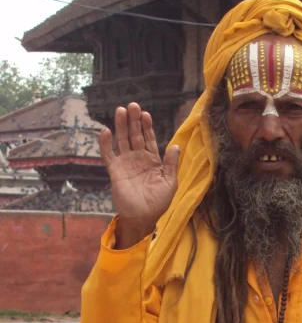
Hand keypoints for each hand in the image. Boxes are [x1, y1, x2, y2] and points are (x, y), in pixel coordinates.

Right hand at [99, 102, 179, 247]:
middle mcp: (138, 159)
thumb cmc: (158, 202)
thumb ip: (171, 164)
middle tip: (132, 105)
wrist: (143, 217)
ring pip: (122, 141)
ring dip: (121, 126)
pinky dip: (106, 144)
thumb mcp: (170, 183)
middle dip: (133, 121)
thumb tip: (175, 146)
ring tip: (120, 111)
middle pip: (134, 136)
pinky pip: (109, 155)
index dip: (147, 127)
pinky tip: (106, 131)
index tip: (145, 114)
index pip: (149, 139)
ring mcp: (126, 163)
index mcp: (153, 161)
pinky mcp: (115, 171)